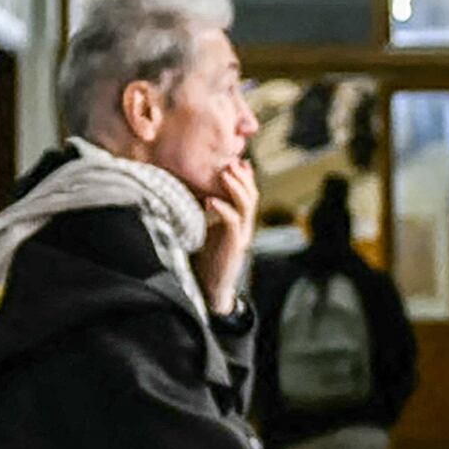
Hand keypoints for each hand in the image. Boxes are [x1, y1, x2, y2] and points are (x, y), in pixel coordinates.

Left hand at [196, 157, 259, 315]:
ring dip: (236, 188)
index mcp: (238, 222)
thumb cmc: (202, 258)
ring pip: (246, 206)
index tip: (235, 160)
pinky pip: (233, 223)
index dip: (244, 177)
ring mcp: (241, 237)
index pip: (248, 194)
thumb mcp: (203, 228)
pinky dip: (223, 209)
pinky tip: (210, 201)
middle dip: (242, 177)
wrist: (207, 288)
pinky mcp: (234, 246)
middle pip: (251, 196)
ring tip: (224, 174)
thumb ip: (204, 211)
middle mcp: (244, 227)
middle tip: (230, 162)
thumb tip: (197, 190)